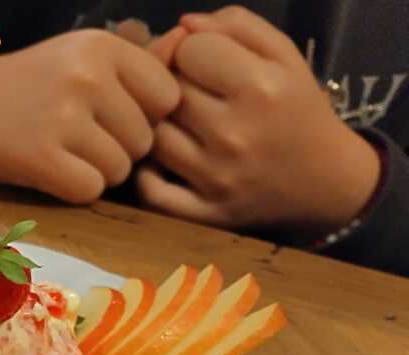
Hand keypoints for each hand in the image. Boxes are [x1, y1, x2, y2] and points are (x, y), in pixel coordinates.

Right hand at [0, 28, 184, 203]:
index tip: (114, 116)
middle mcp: (86, 77)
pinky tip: (53, 171)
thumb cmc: (31, 86)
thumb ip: (138, 60)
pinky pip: (90, 190)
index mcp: (102, 47)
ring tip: (66, 153)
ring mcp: (62, 118)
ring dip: (99, 172)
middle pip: (145, 139)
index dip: (147, 116)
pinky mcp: (41, 158)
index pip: (167, 97)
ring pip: (121, 169)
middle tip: (83, 138)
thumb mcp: (81, 57)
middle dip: (121, 148)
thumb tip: (188, 44)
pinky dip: (75, 189)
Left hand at [137, 6, 379, 233]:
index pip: (189, 50)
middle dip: (170, 85)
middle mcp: (236, 134)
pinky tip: (163, 162)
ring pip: (152, 137)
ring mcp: (217, 178)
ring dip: (157, 127)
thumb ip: (237, 26)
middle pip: (166, 92)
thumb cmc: (296, 109)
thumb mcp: (284, 56)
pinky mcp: (204, 213)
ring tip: (177, 125)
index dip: (190, 49)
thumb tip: (183, 24)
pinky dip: (147, 176)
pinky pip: (151, 191)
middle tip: (187, 93)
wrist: (325, 181)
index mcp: (260, 88)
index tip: (202, 62)